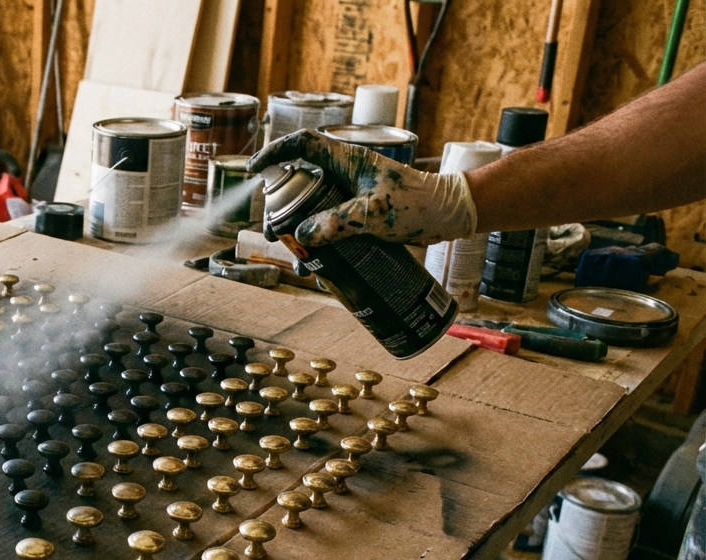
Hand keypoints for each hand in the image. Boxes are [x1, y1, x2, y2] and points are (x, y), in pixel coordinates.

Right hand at [248, 130, 478, 246]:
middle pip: (300, 185)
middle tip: (275, 233)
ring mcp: (353, 195)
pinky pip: (332, 226)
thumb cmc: (419, 204)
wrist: (451, 215)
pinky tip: (321, 267)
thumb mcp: (374, 214)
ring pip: (314, 210)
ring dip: (301, 235)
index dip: (274, 153)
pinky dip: (322, 245)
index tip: (254, 170)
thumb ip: (337, 223)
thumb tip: (302, 237)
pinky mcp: (362, 214)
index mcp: (347, 160)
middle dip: (282, 210)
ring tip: (298, 259)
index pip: (302, 145)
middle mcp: (346, 175)